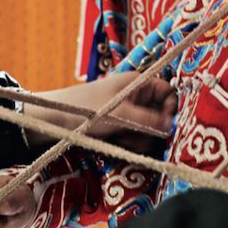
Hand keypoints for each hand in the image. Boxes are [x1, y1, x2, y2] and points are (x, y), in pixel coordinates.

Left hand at [25, 73, 176, 151]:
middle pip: (160, 114)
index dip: (171, 109)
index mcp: (138, 83)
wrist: (55, 120)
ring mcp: (128, 112)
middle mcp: (136, 96)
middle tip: (139, 137)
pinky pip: (136, 136)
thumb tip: (172, 126)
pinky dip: (131, 142)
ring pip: (149, 129)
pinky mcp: (120, 126)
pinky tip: (119, 144)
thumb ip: (148, 120)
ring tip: (124, 140)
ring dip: (141, 139)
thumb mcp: (120, 114)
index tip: (166, 126)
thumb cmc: (86, 109)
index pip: (168, 93)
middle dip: (153, 129)